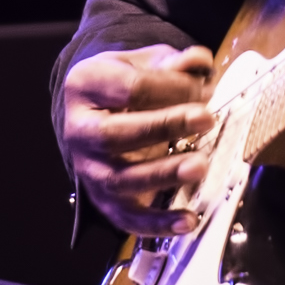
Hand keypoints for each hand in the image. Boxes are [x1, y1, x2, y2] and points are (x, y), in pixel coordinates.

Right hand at [59, 44, 214, 237]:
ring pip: (120, 179)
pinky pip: (127, 218)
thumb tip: (199, 62)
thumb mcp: (142, 63)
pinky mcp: (103, 199)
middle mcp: (79, 130)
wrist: (96, 112)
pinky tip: (189, 219)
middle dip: (163, 126)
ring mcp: (89, 168)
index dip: (170, 87)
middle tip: (206, 118)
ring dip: (163, 174)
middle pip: (115, 134)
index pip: (129, 87)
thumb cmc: (123, 84)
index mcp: (84, 85)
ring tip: (200, 166)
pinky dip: (158, 223)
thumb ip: (171, 63)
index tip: (205, 89)